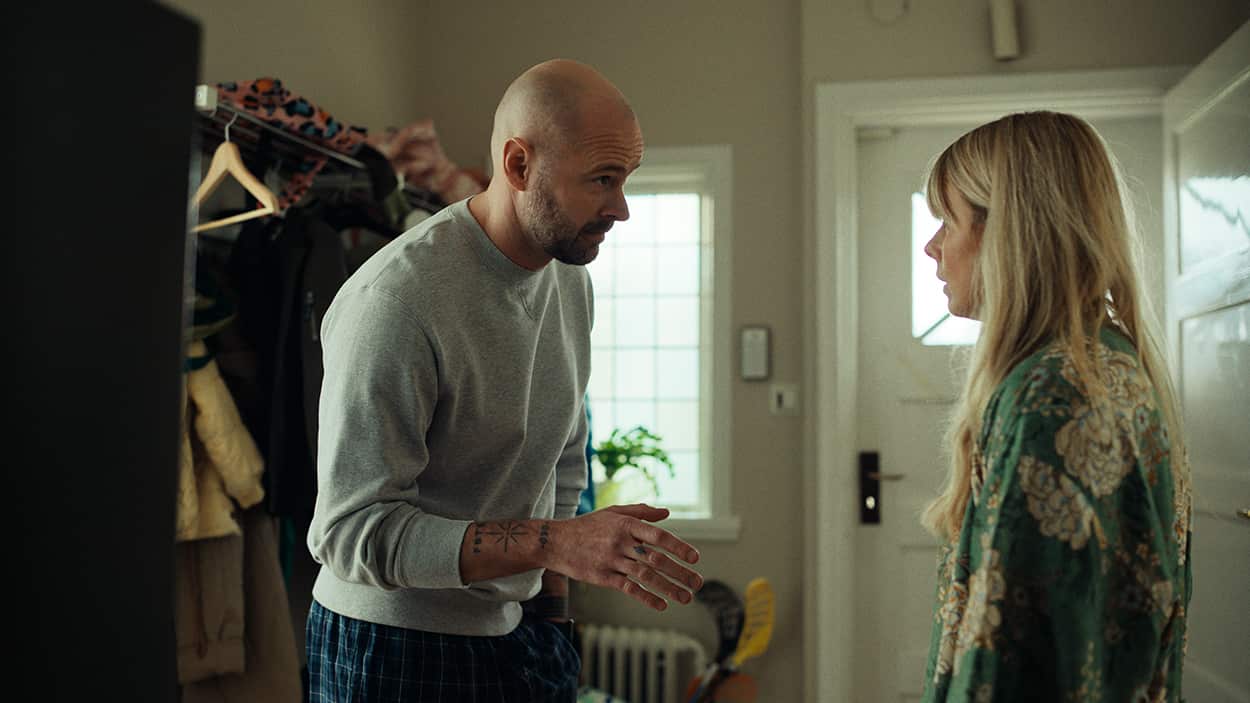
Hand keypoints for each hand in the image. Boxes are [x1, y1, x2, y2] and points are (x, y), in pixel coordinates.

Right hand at [544, 504, 702, 610]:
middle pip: (656, 559)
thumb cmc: (587, 526)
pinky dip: (646, 597)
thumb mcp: (613, 513)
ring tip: (686, 597)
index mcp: (626, 524)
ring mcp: (611, 561)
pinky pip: (628, 589)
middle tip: (698, 583)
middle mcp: (620, 542)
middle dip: (680, 572)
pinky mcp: (602, 577)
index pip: (658, 536)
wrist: (555, 542)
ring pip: (645, 576)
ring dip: (668, 588)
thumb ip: (641, 512)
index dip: (678, 547)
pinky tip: (661, 605)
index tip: (694, 558)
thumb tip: (667, 513)